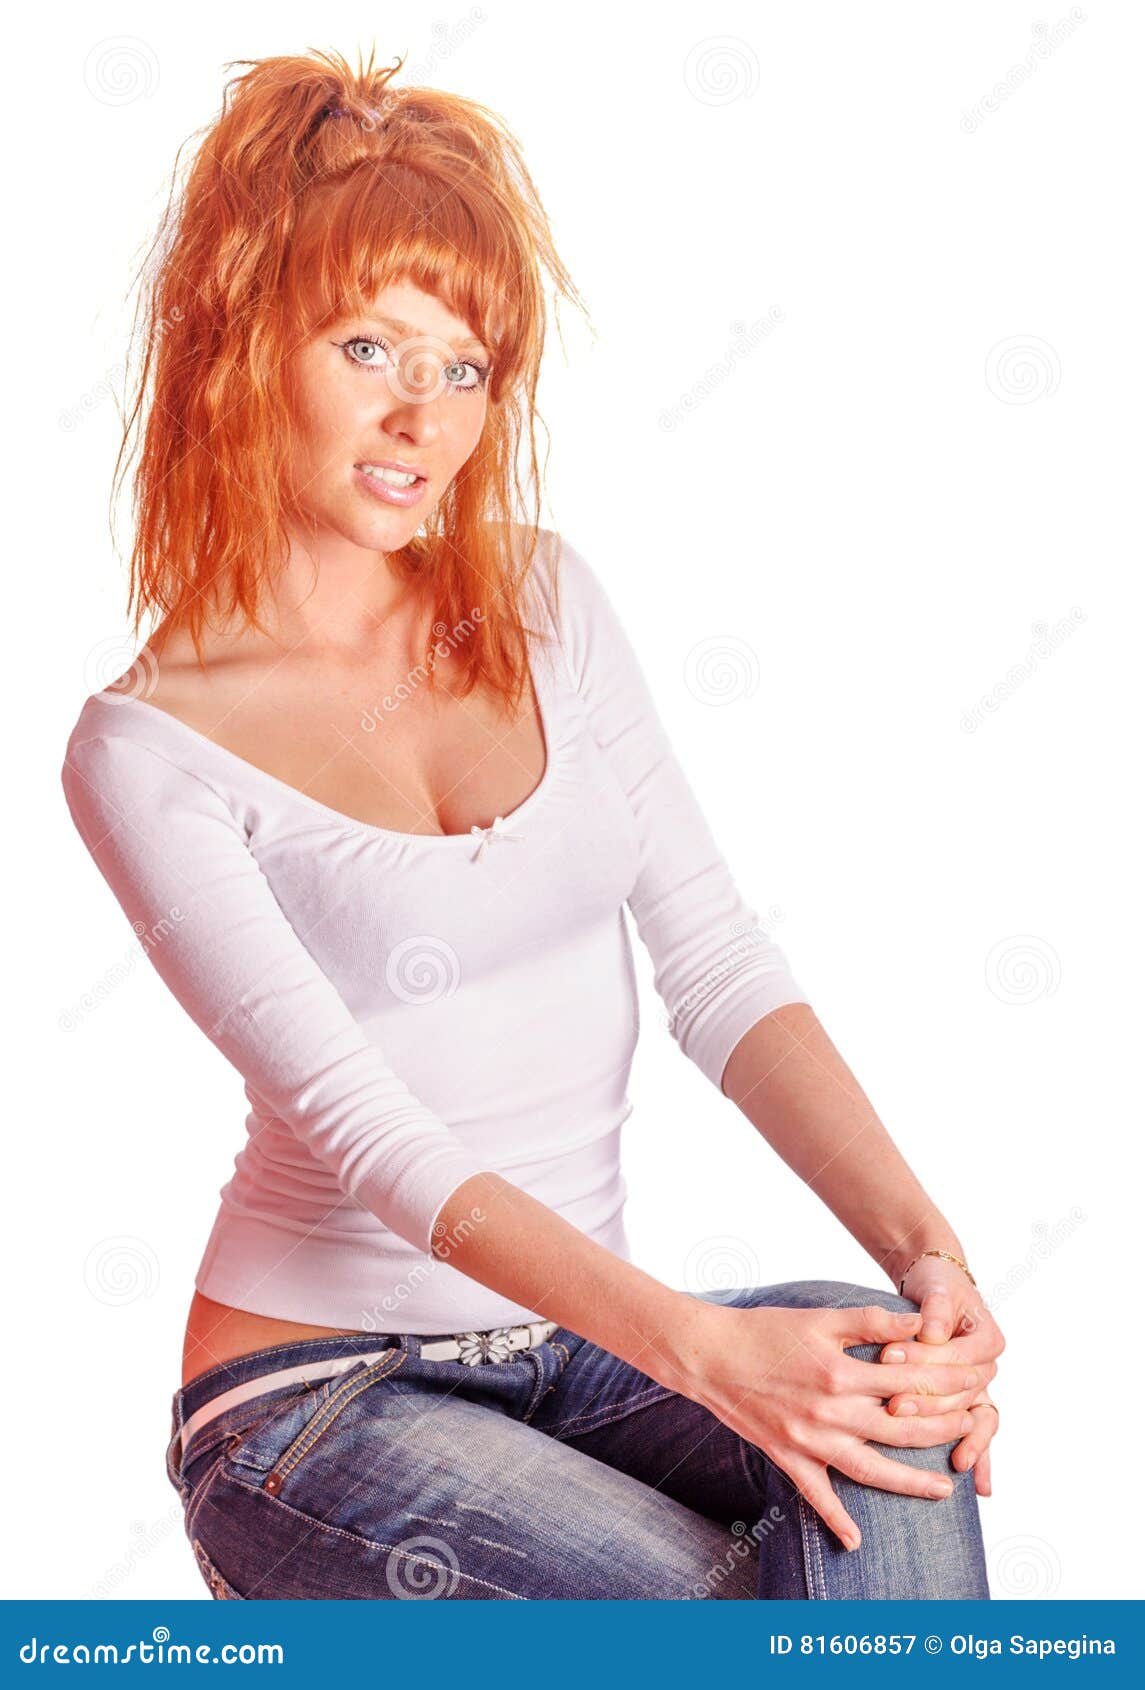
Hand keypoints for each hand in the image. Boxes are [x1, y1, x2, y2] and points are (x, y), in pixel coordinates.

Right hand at [683, 1302, 991, 1551]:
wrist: (708, 1355)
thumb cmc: (765, 1330)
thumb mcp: (820, 1317)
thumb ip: (871, 1321)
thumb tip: (919, 1324)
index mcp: (841, 1372)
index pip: (911, 1381)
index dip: (949, 1380)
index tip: (976, 1380)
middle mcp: (830, 1412)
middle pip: (902, 1429)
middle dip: (945, 1428)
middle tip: (975, 1426)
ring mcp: (809, 1440)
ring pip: (871, 1470)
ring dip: (910, 1482)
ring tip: (945, 1490)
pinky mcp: (787, 1457)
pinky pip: (816, 1495)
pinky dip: (835, 1520)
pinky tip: (855, 1541)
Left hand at [885, 1256, 1004, 1497]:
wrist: (941, 1288)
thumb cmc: (937, 1286)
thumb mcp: (937, 1290)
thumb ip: (936, 1310)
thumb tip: (929, 1330)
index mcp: (988, 1340)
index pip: (956, 1357)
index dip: (923, 1359)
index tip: (887, 1356)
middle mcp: (988, 1367)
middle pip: (959, 1392)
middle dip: (926, 1399)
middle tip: (892, 1403)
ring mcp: (979, 1389)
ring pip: (968, 1418)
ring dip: (944, 1431)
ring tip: (916, 1437)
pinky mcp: (967, 1402)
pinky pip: (976, 1433)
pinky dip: (980, 1457)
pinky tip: (979, 1487)